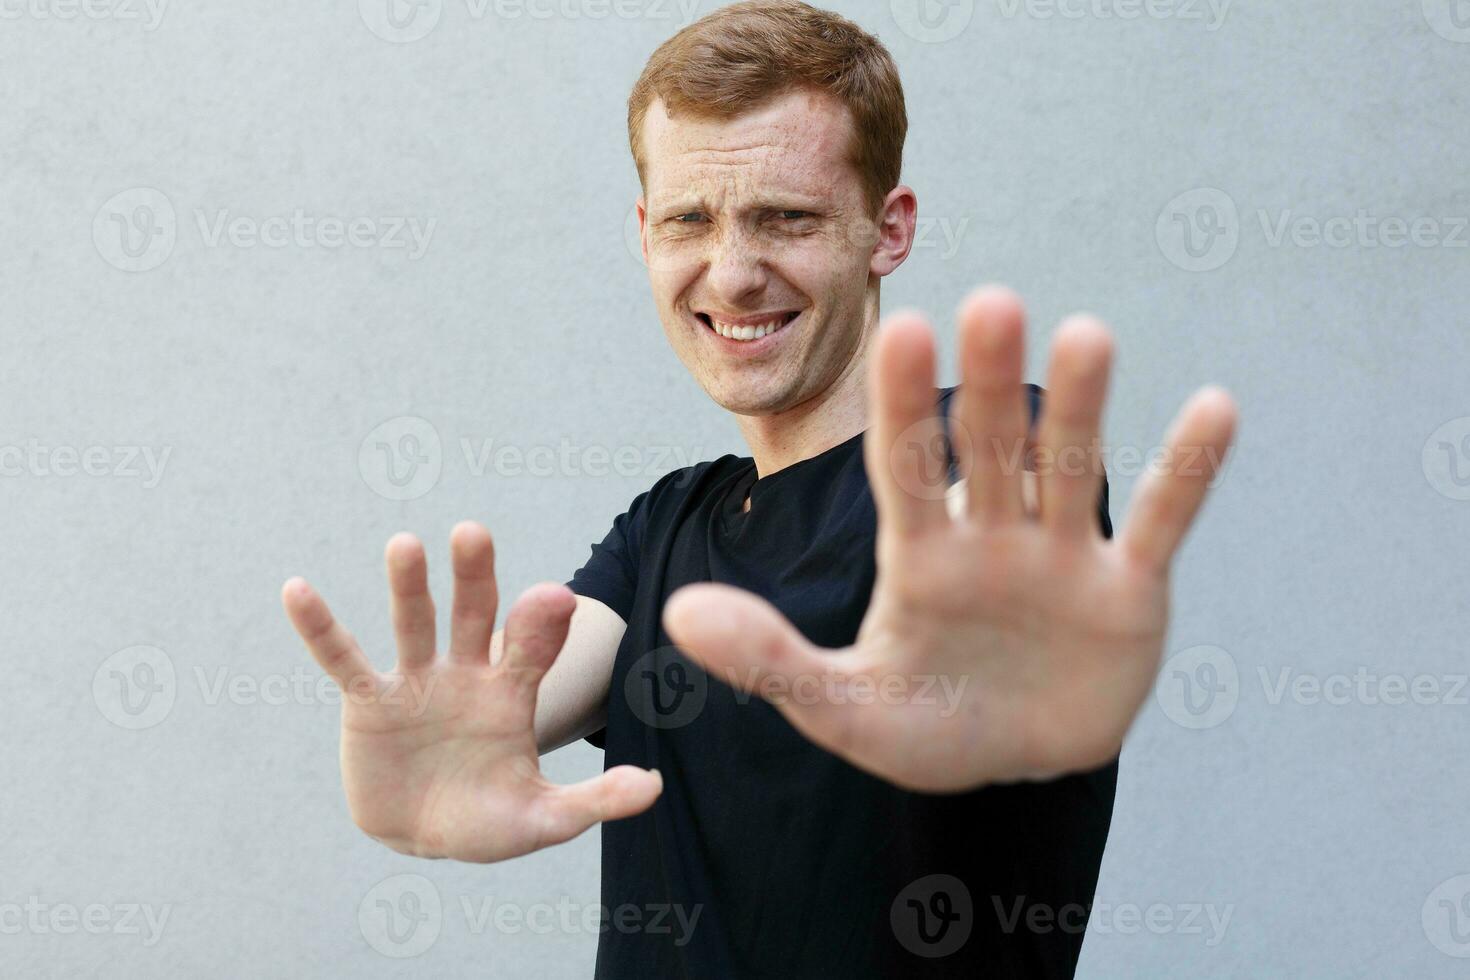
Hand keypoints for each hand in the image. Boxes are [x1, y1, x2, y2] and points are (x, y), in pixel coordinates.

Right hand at [282, 522, 661, 860]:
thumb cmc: (490, 822)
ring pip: (413, 623)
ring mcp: (416, 681)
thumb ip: (594, 801)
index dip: (542, 623)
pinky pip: (343, 659)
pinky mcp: (369, 702)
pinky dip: (320, 627)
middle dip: (474, 576)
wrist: (427, 838)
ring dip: (408, 586)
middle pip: (474, 614)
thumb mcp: (543, 818)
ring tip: (405, 544)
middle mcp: (466, 673)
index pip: (532, 647)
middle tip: (474, 533)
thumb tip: (653, 788)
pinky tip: (297, 588)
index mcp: (513, 691)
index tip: (555, 596)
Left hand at [661, 287, 1236, 791]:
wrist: (1010, 765)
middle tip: (990, 303)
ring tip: (1088, 335)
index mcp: (917, 555)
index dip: (906, 404)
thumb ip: (766, 658)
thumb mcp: (837, 706)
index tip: (904, 331)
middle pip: (989, 450)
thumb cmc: (921, 727)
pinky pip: (1163, 521)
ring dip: (1081, 408)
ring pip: (1070, 468)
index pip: (905, 466)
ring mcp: (1061, 557)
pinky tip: (1215, 406)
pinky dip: (1188, 471)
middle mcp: (990, 537)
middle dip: (988, 385)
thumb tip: (675, 614)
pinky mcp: (1128, 590)